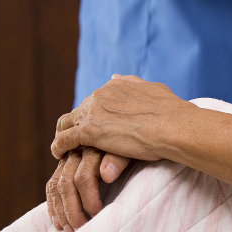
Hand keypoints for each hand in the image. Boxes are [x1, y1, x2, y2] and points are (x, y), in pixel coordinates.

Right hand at [46, 146, 130, 231]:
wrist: (134, 131)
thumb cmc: (136, 143)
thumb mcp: (132, 148)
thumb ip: (118, 160)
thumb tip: (105, 175)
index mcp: (94, 147)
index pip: (84, 178)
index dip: (89, 200)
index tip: (98, 215)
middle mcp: (77, 151)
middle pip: (67, 184)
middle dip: (73, 210)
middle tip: (82, 229)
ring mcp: (69, 158)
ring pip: (57, 186)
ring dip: (61, 210)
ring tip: (70, 231)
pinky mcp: (65, 165)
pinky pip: (52, 185)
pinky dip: (53, 203)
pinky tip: (57, 221)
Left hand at [52, 74, 188, 166]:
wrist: (173, 126)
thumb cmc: (171, 112)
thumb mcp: (152, 89)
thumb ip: (132, 84)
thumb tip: (114, 77)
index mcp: (114, 87)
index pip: (94, 100)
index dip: (92, 114)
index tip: (92, 126)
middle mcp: (100, 95)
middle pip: (78, 111)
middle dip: (75, 124)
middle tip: (74, 139)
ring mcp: (92, 113)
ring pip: (66, 123)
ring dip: (62, 134)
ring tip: (62, 147)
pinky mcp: (89, 132)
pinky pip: (64, 139)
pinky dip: (58, 146)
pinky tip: (58, 154)